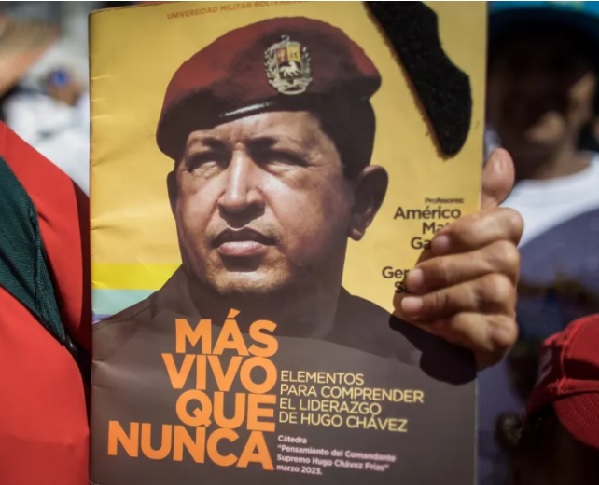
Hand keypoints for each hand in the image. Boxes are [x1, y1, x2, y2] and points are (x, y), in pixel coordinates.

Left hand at [395, 148, 522, 369]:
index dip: (472, 229)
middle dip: (448, 268)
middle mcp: (508, 270)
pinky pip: (488, 328)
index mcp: (495, 240)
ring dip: (443, 298)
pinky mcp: (502, 335)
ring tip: (408, 306)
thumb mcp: (440, 236)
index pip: (508, 221)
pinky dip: (454, 327)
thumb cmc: (433, 275)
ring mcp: (508, 304)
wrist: (427, 331)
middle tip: (410, 279)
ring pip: (491, 290)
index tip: (435, 241)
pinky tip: (429, 327)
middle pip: (499, 257)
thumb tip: (500, 155)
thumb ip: (467, 199)